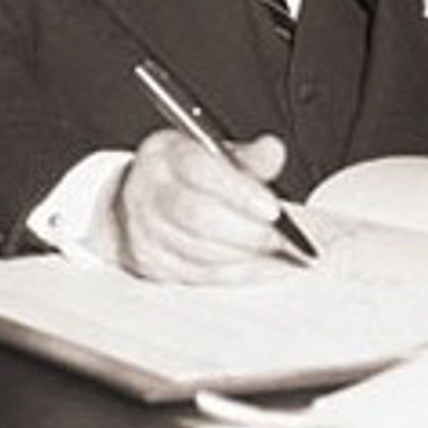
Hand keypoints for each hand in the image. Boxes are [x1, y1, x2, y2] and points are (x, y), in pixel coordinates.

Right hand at [88, 128, 291, 282]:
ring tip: (283, 255)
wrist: (142, 200)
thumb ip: (248, 156)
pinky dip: (239, 274)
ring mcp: (146, 230)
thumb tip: (273, 151)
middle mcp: (148, 190)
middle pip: (198, 216)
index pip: (198, 169)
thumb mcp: (213, 154)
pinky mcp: (151, 264)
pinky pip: (200, 276)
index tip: (273, 209)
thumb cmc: (185, 176)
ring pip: (200, 252)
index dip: (238, 191)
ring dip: (248, 257)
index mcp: (165, 154)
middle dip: (248, 231)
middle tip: (284, 238)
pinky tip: (264, 268)